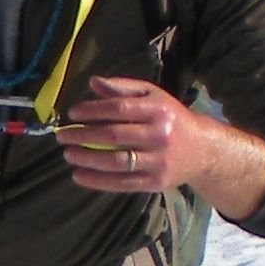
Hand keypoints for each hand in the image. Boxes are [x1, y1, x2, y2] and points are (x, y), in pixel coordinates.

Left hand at [58, 76, 264, 220]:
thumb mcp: (152, 96)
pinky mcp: (156, 182)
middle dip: (83, 135)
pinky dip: (97, 181)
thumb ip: (123, 87)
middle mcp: (160, 135)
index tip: (73, 113)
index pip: (119, 108)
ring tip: (68, 154)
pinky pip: (122, 183)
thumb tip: (93, 82)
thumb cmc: (170, 118)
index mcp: (158, 110)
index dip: (92, 110)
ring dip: (87, 159)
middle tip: (62, 136)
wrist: (202, 150)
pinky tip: (79, 175)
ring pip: (116, 161)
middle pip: (114, 136)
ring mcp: (159, 161)